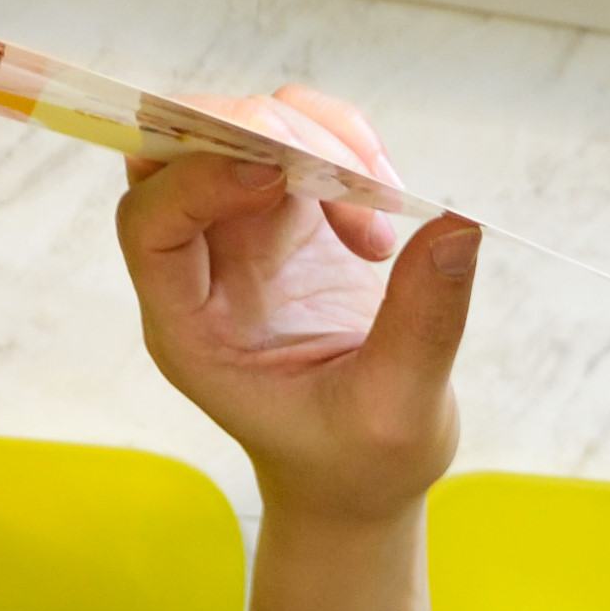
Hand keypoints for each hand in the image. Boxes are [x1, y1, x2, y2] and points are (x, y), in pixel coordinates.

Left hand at [113, 87, 477, 524]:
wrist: (363, 480)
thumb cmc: (358, 467)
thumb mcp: (399, 412)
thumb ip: (424, 323)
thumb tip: (459, 226)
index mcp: (190, 330)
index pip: (151, 224)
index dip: (200, 179)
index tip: (282, 178)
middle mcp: (200, 271)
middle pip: (181, 151)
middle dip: (265, 137)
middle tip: (354, 179)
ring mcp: (239, 238)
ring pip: (243, 130)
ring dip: (319, 141)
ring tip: (386, 209)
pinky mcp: (285, 220)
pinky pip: (294, 139)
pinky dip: (344, 146)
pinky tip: (387, 204)